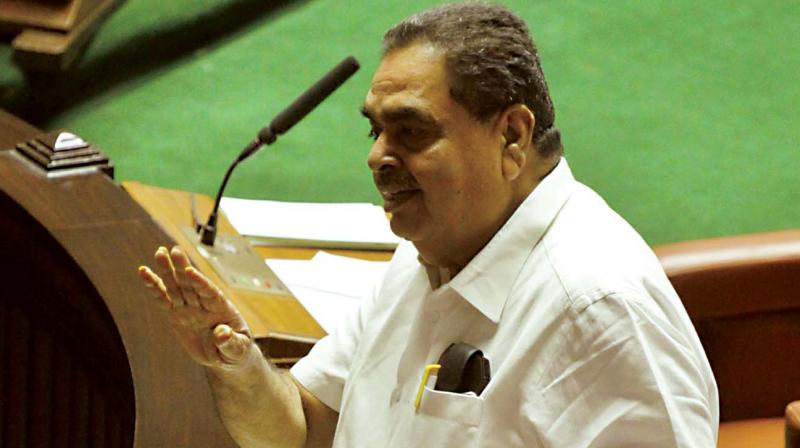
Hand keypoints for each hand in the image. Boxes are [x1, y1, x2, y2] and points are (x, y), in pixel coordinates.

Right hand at [138, 246, 253, 369]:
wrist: (226, 356)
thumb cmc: (237, 351)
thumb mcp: (238, 350)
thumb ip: (231, 342)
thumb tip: (222, 334)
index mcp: (221, 308)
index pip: (209, 293)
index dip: (200, 282)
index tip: (190, 271)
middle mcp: (203, 304)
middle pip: (191, 284)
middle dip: (182, 267)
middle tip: (175, 250)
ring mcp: (189, 308)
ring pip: (176, 287)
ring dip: (167, 271)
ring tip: (159, 253)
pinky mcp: (176, 315)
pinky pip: (163, 300)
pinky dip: (154, 287)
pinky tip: (144, 272)